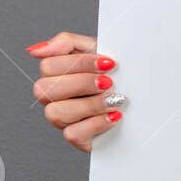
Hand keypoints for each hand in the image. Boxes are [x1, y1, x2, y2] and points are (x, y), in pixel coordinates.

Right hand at [25, 31, 123, 152]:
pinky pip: (71, 134)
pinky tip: (114, 116)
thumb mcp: (97, 49)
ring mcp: (63, 119)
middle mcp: (53, 97)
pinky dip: (95, 124)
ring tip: (115, 100)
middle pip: (43, 89)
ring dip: (90, 105)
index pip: (48, 66)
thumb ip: (67, 43)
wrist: (145, 99)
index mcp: (56, 74)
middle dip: (82, 83)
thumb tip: (36, 50)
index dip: (79, 63)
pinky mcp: (77, 138)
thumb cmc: (117, 72)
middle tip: (109, 82)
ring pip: (55, 113)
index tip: (108, 63)